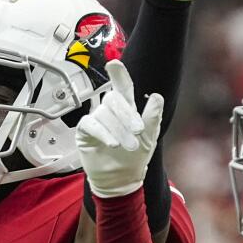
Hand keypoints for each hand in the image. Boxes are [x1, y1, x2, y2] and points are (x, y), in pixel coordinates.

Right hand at [76, 61, 162, 198]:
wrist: (121, 179)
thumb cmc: (135, 157)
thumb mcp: (149, 137)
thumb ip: (152, 117)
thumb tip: (157, 97)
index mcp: (126, 108)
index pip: (122, 87)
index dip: (118, 74)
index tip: (114, 64)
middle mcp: (110, 111)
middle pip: (114, 99)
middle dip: (127, 115)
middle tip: (138, 132)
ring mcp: (97, 120)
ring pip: (104, 114)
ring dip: (119, 130)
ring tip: (128, 146)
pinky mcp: (85, 132)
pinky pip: (91, 125)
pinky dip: (103, 133)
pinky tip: (113, 143)